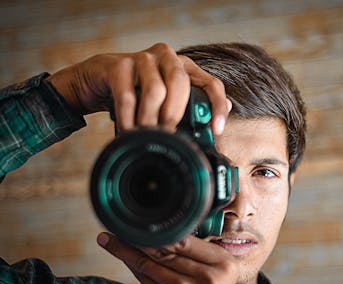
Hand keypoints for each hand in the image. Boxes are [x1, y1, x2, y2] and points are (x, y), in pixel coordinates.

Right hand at [46, 42, 230, 133]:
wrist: (94, 82)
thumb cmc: (136, 94)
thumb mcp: (164, 103)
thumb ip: (186, 110)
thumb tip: (211, 125)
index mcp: (185, 67)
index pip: (211, 83)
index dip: (217, 106)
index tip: (216, 130)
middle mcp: (167, 57)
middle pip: (181, 83)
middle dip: (175, 114)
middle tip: (168, 136)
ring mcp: (142, 58)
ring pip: (155, 90)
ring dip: (150, 119)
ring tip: (146, 136)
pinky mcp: (118, 64)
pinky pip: (127, 96)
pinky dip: (128, 118)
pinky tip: (128, 131)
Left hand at [97, 232, 237, 283]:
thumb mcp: (219, 275)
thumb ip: (199, 254)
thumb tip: (166, 230)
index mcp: (224, 265)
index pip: (188, 240)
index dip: (164, 229)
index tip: (147, 220)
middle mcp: (205, 277)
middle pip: (167, 248)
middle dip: (141, 235)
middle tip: (122, 224)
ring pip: (149, 260)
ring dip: (125, 247)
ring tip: (110, 237)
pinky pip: (142, 276)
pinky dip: (129, 262)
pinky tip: (119, 253)